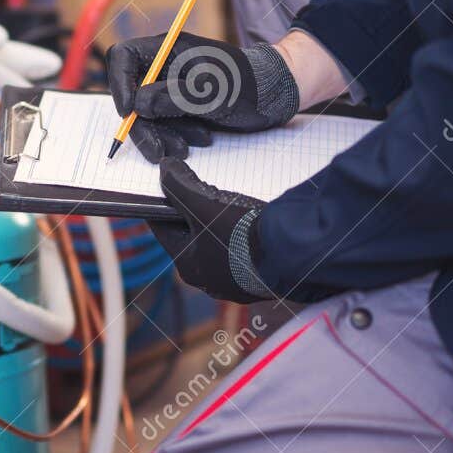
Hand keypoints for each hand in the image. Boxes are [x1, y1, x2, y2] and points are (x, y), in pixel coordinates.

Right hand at [106, 32, 299, 162]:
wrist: (277, 95)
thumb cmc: (250, 85)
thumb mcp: (212, 93)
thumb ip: (172, 98)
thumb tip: (138, 106)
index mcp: (169, 49)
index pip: (124, 57)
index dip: (119, 84)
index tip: (129, 112)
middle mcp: (166, 65)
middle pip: (133, 93)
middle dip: (144, 125)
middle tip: (157, 150)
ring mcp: (173, 85)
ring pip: (149, 114)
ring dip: (163, 135)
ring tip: (187, 147)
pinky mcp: (182, 104)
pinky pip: (166, 122)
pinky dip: (177, 135)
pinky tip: (200, 139)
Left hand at [148, 158, 273, 302]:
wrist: (290, 255)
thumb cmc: (241, 234)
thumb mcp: (204, 205)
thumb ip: (179, 186)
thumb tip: (164, 168)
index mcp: (188, 266)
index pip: (165, 230)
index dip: (163, 207)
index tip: (163, 191)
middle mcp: (208, 281)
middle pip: (193, 239)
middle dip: (194, 215)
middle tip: (200, 193)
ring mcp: (234, 284)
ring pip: (218, 247)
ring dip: (219, 227)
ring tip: (228, 206)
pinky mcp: (257, 281)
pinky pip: (241, 255)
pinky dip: (240, 239)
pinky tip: (250, 225)